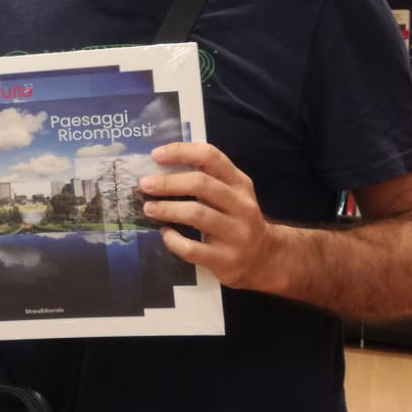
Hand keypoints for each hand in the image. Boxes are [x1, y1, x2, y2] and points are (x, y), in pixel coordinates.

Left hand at [139, 143, 282, 292]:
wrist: (266, 258)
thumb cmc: (237, 219)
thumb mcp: (232, 193)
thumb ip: (207, 177)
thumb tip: (161, 165)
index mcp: (240, 183)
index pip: (210, 156)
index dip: (181, 152)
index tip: (156, 155)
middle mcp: (241, 205)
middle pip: (201, 184)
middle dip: (168, 183)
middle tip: (145, 184)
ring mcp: (236, 233)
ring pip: (196, 214)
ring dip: (167, 209)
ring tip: (149, 208)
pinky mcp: (226, 260)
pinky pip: (192, 248)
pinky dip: (173, 240)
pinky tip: (165, 234)